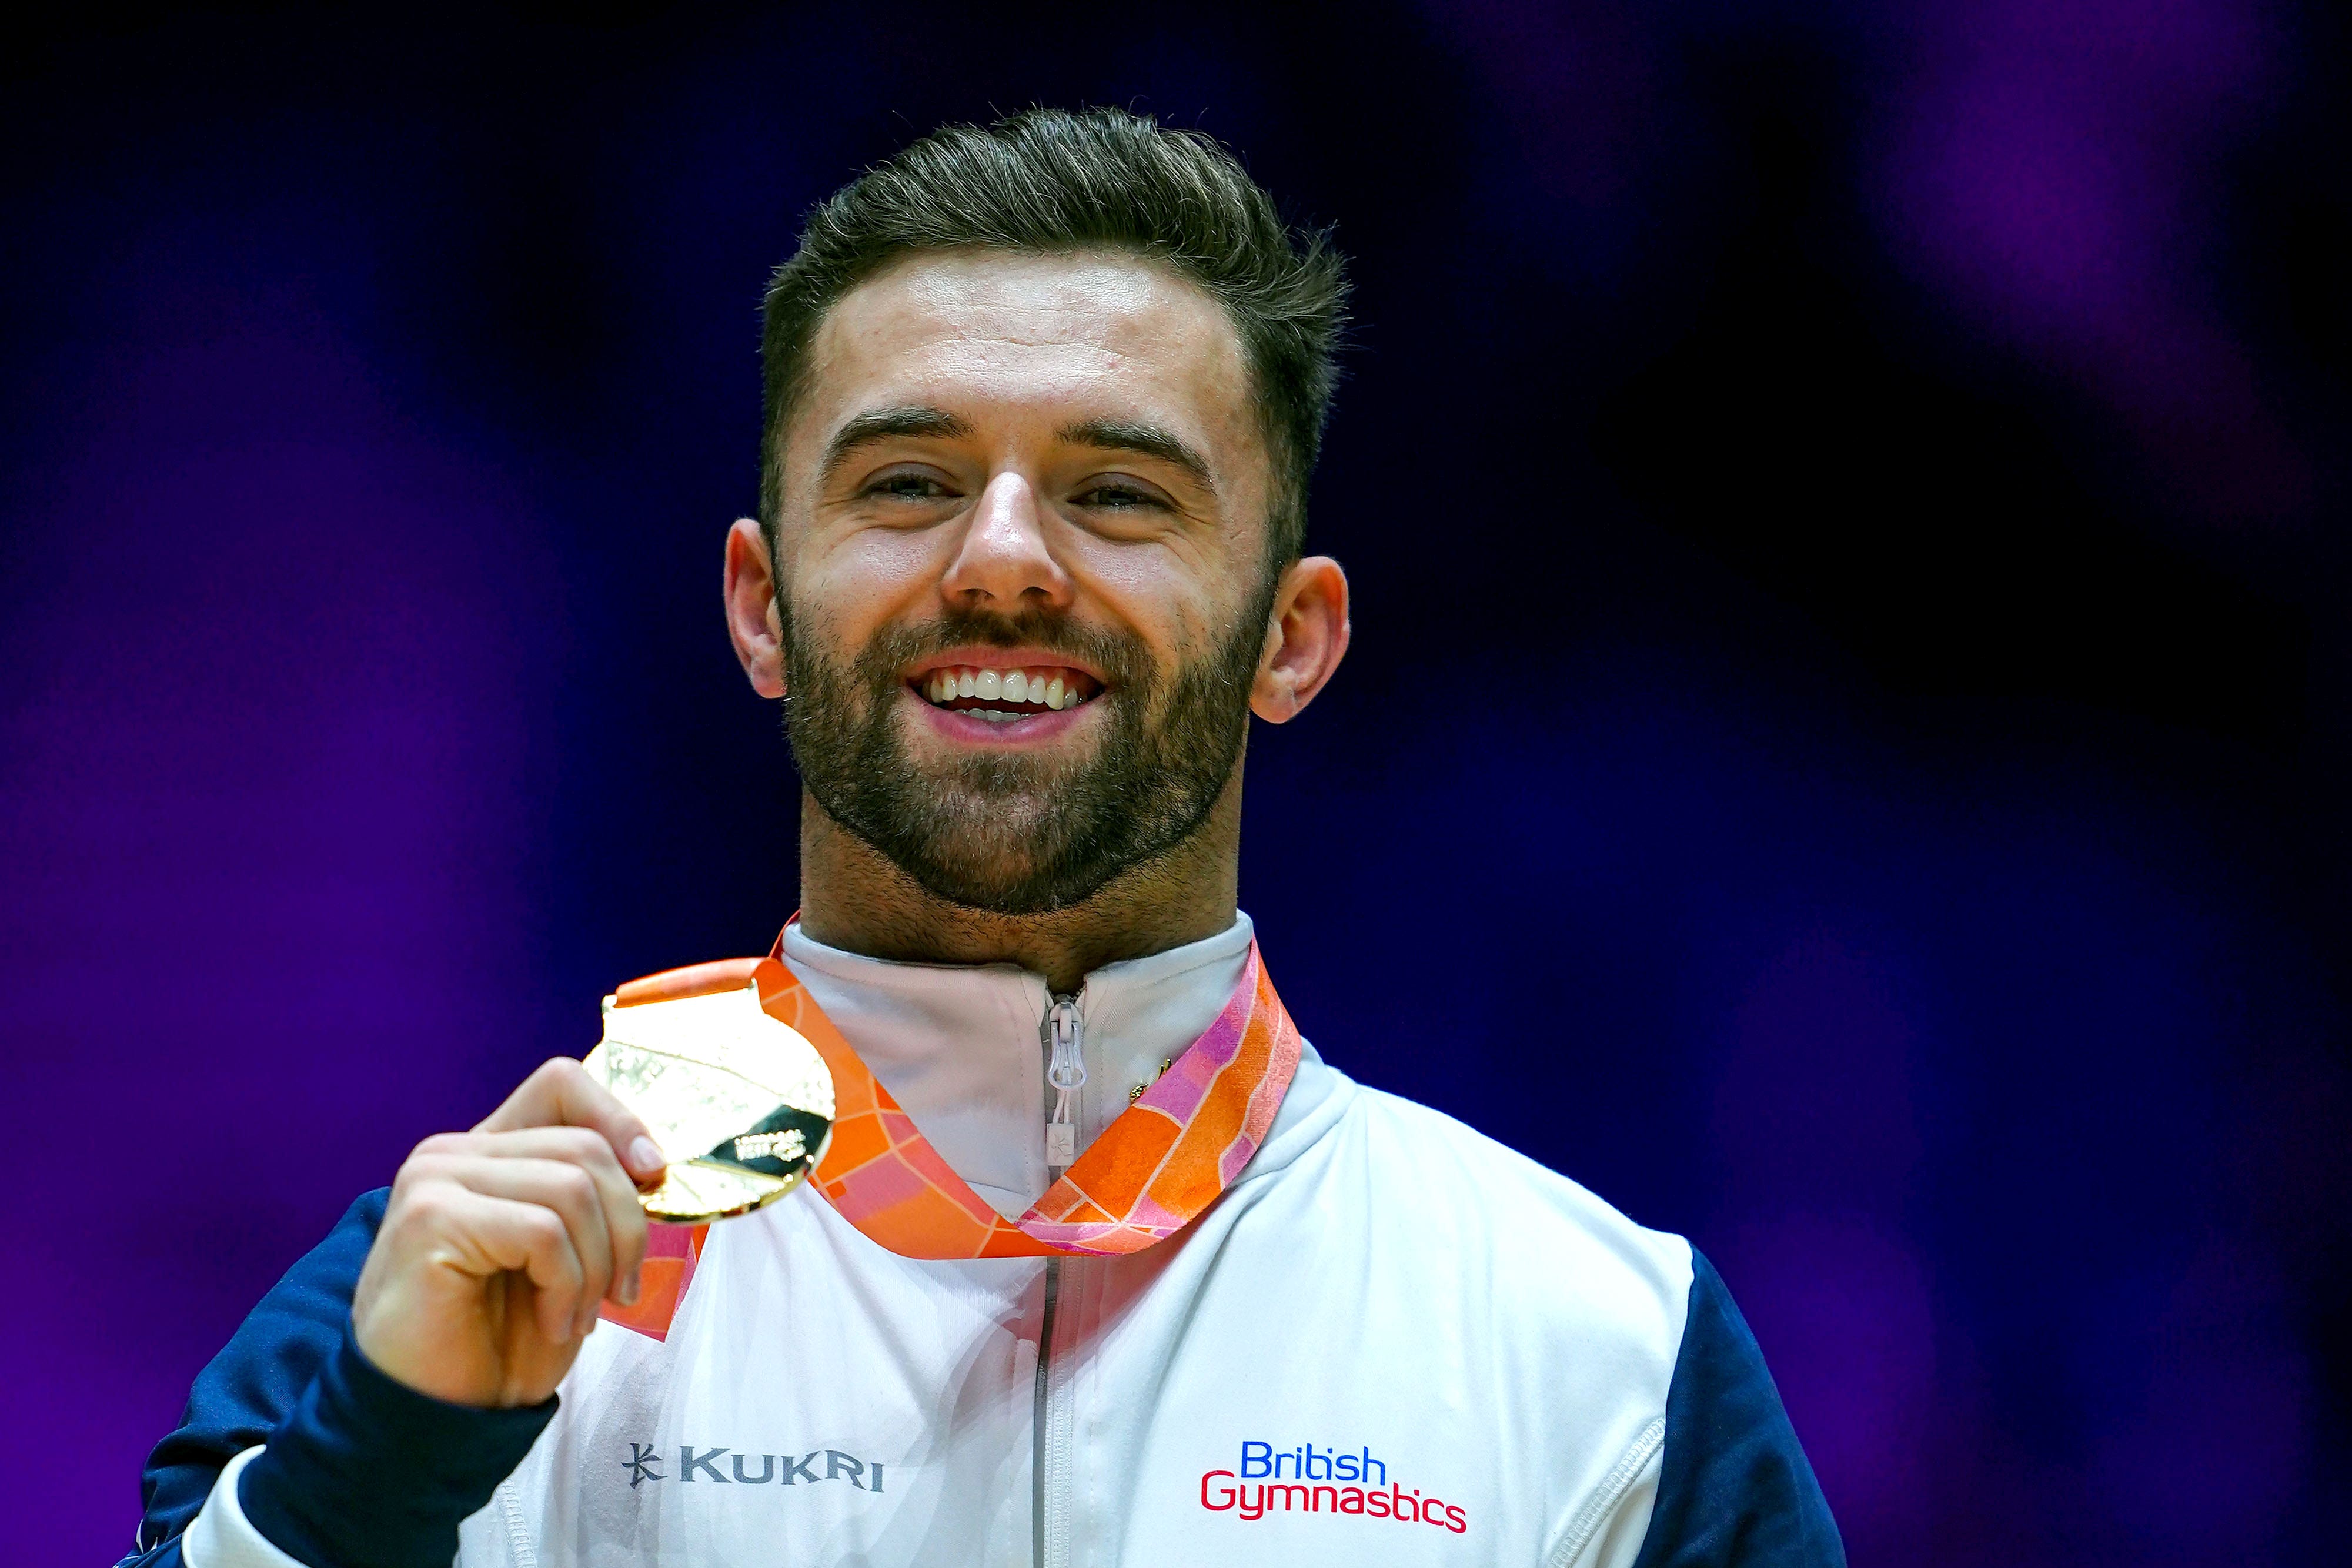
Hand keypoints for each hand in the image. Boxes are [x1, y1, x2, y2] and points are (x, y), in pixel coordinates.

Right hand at [351, 1059, 665, 1407]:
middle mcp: (453, 1152)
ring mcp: (435, 1181)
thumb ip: (591, 1195)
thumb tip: (652, 1161)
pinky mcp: (430, 1220)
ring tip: (579, 1315)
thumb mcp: (567, 1253)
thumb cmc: (501, 1336)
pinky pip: (543, 1231)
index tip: (653, 1177)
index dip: (620, 1119)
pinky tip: (553, 1322)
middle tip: (618, 1292)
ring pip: (572, 1188)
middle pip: (586, 1147)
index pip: (562, 1084)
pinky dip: (568, 1285)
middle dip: (626, 1226)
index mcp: (486, 1150)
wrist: (436, 1414)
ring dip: (597, 1266)